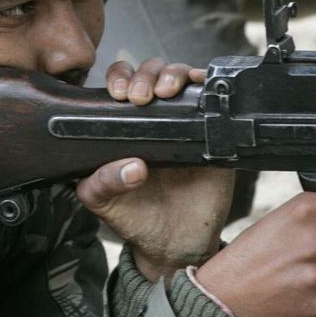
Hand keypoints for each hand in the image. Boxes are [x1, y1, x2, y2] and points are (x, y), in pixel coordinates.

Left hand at [78, 58, 231, 280]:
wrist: (176, 244)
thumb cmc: (136, 218)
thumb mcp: (104, 203)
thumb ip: (101, 184)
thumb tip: (131, 167)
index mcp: (124, 126)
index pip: (120, 83)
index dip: (119, 78)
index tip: (119, 94)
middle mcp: (154, 118)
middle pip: (150, 72)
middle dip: (145, 74)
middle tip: (140, 96)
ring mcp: (185, 122)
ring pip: (180, 77)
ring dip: (173, 74)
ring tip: (166, 92)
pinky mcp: (213, 133)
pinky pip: (214, 100)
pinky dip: (208, 86)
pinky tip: (201, 88)